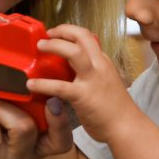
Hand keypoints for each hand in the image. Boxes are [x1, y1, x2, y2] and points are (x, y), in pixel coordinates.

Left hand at [26, 24, 139, 143]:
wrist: (127, 128)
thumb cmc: (116, 109)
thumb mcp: (106, 82)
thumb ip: (91, 73)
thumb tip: (73, 69)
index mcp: (103, 62)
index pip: (87, 37)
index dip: (69, 31)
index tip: (56, 33)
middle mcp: (99, 66)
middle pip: (82, 36)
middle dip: (62, 30)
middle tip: (46, 35)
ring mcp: (92, 79)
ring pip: (74, 52)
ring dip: (54, 46)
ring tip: (40, 47)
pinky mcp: (84, 96)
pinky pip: (60, 86)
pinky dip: (43, 83)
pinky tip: (31, 84)